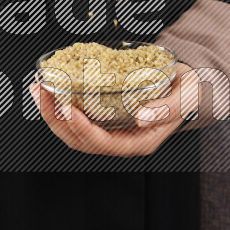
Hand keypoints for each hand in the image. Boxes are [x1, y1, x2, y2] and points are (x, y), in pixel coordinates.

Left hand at [28, 63, 196, 156]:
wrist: (189, 86)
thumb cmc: (189, 93)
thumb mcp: (185, 97)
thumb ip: (166, 110)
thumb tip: (141, 118)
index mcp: (140, 141)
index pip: (105, 143)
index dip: (83, 129)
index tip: (68, 109)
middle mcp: (122, 139)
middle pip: (81, 140)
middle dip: (57, 119)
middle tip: (43, 94)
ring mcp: (111, 129)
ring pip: (74, 131)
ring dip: (53, 113)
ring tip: (39, 90)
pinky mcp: (104, 117)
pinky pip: (77, 117)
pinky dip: (60, 105)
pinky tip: (51, 89)